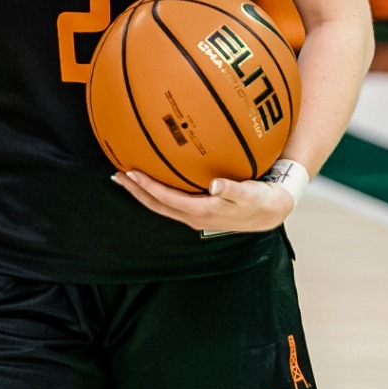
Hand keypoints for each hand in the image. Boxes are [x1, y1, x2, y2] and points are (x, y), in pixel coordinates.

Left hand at [114, 168, 294, 233]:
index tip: (131, 173)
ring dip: (142, 192)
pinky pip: (170, 200)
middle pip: (156, 204)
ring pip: (161, 204)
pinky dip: (156, 191)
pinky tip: (152, 179)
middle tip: (116, 175)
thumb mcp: (249, 194)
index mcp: (201, 211)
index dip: (147, 187)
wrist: (271, 211)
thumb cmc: (260, 200)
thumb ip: (232, 189)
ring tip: (126, 178)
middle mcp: (192, 216)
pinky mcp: (198, 210)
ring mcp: (194, 215)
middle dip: (135, 191)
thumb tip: (215, 185)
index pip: (166, 199)